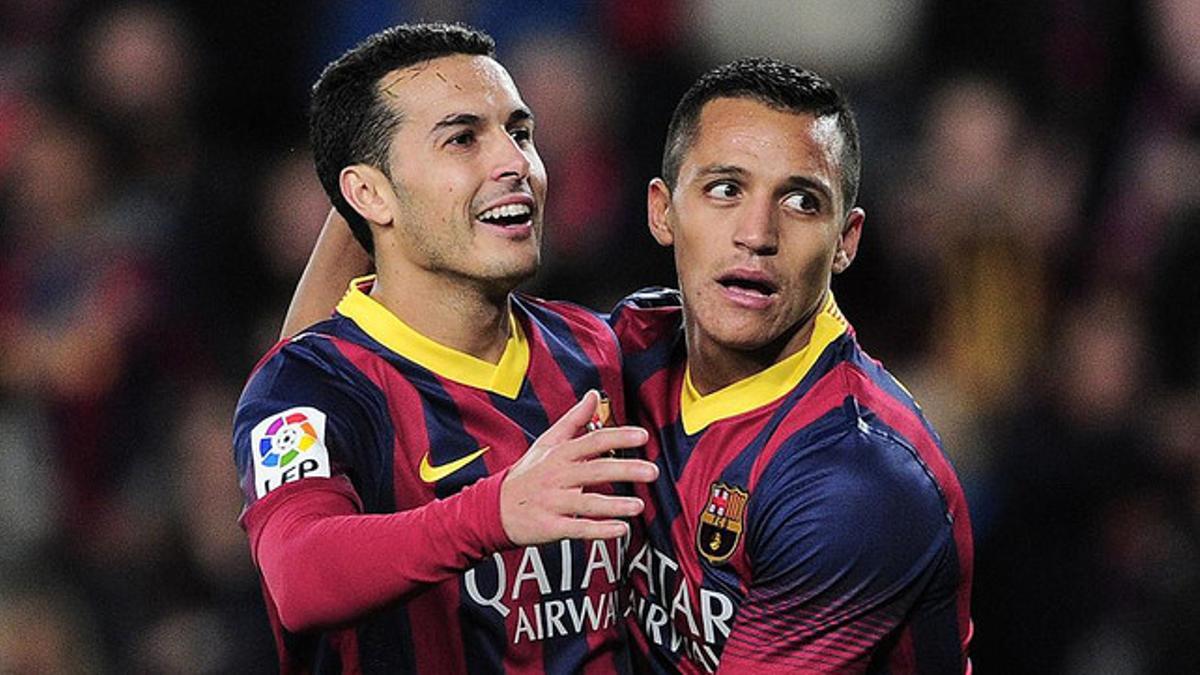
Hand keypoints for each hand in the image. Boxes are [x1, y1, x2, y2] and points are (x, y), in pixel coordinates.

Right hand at [500, 390, 656, 543]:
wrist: (493, 509)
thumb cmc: (527, 474)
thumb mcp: (547, 443)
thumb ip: (574, 420)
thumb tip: (594, 394)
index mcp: (559, 454)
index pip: (593, 441)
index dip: (618, 437)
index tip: (643, 436)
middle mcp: (557, 476)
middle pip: (595, 470)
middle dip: (625, 470)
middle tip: (653, 472)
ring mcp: (553, 502)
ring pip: (587, 503)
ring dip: (614, 505)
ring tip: (639, 506)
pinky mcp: (550, 526)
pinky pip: (577, 528)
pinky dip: (599, 530)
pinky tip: (620, 530)